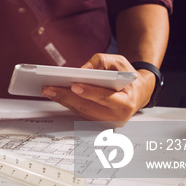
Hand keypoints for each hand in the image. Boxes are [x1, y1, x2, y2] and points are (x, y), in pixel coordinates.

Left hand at [40, 53, 154, 121]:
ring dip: (63, 101)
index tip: (74, 85)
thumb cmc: (128, 78)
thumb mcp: (119, 63)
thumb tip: (81, 69)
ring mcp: (106, 123)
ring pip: (81, 112)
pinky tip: (56, 94)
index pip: (105, 98)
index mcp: (125, 103)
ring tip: (48, 90)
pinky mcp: (97, 123)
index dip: (89, 92)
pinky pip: (80, 113)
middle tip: (49, 88)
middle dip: (66, 97)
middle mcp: (116, 117)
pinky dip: (67, 103)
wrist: (137, 94)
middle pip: (87, 107)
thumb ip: (102, 62)